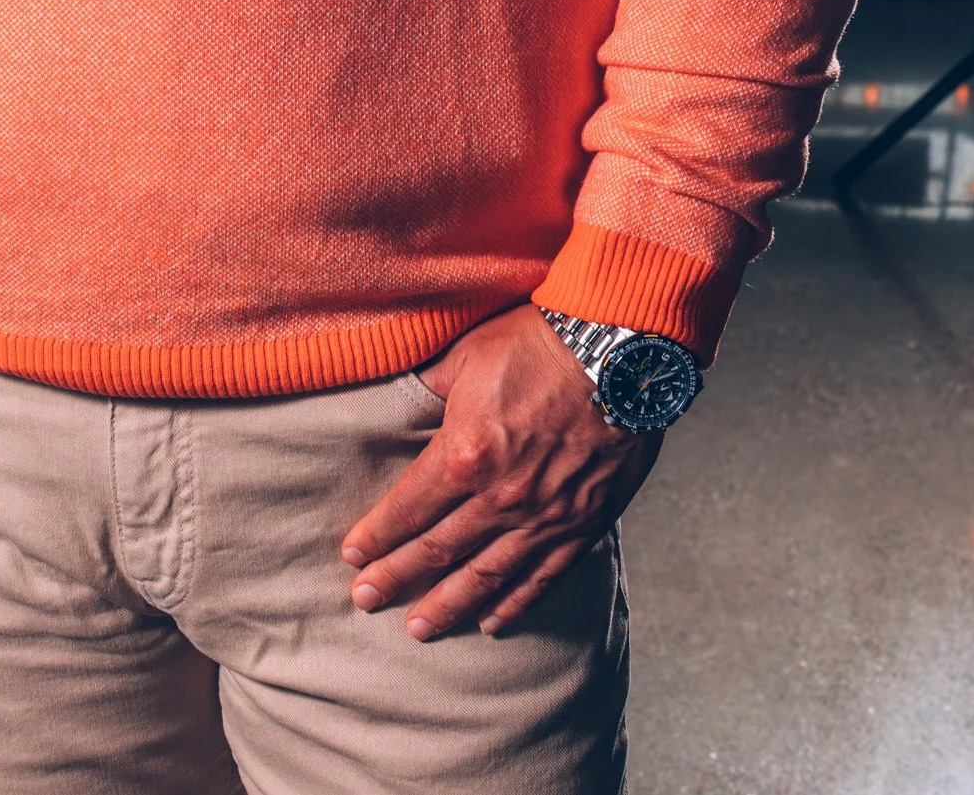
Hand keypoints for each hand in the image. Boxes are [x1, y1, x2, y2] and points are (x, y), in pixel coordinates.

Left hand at [340, 304, 659, 638]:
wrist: (619, 352)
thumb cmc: (538, 343)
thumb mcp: (466, 353)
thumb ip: (429, 385)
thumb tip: (401, 395)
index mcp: (465, 454)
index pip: (408, 509)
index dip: (377, 536)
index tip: (354, 557)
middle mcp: (500, 498)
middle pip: (437, 550)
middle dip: (396, 578)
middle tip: (366, 600)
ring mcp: (543, 517)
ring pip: (485, 576)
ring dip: (448, 605)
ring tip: (419, 629)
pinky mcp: (582, 524)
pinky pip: (541, 577)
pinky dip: (514, 603)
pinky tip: (491, 623)